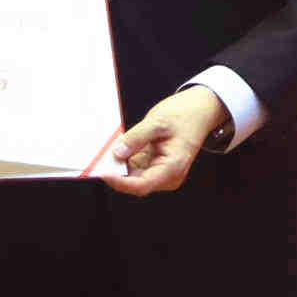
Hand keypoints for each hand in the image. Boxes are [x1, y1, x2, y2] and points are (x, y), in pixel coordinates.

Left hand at [101, 86, 227, 197]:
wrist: (199, 111)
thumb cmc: (185, 116)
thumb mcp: (158, 122)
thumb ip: (136, 138)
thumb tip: (117, 152)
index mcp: (173, 167)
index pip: (142, 184)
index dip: (120, 182)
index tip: (103, 172)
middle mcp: (168, 175)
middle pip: (135, 182)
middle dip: (116, 172)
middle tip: (98, 158)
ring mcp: (161, 172)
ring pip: (132, 176)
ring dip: (118, 166)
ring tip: (106, 151)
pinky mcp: (154, 166)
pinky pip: (134, 167)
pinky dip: (123, 160)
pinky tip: (117, 148)